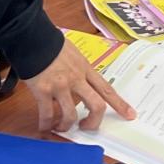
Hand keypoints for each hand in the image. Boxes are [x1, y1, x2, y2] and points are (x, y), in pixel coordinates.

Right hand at [21, 42, 135, 133]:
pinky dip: (46, 124)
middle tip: (87, 128)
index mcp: (85, 69)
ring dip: (67, 126)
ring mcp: (60, 85)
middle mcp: (76, 78)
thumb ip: (79, 71)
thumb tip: (80, 89)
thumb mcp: (73, 55)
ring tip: (61, 127)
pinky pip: (47, 114)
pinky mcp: (43, 90)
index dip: (120, 104)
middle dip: (94, 122)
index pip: (107, 89)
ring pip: (71, 115)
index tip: (130, 115)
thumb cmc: (51, 44)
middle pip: (96, 106)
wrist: (32, 36)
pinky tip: (44, 126)